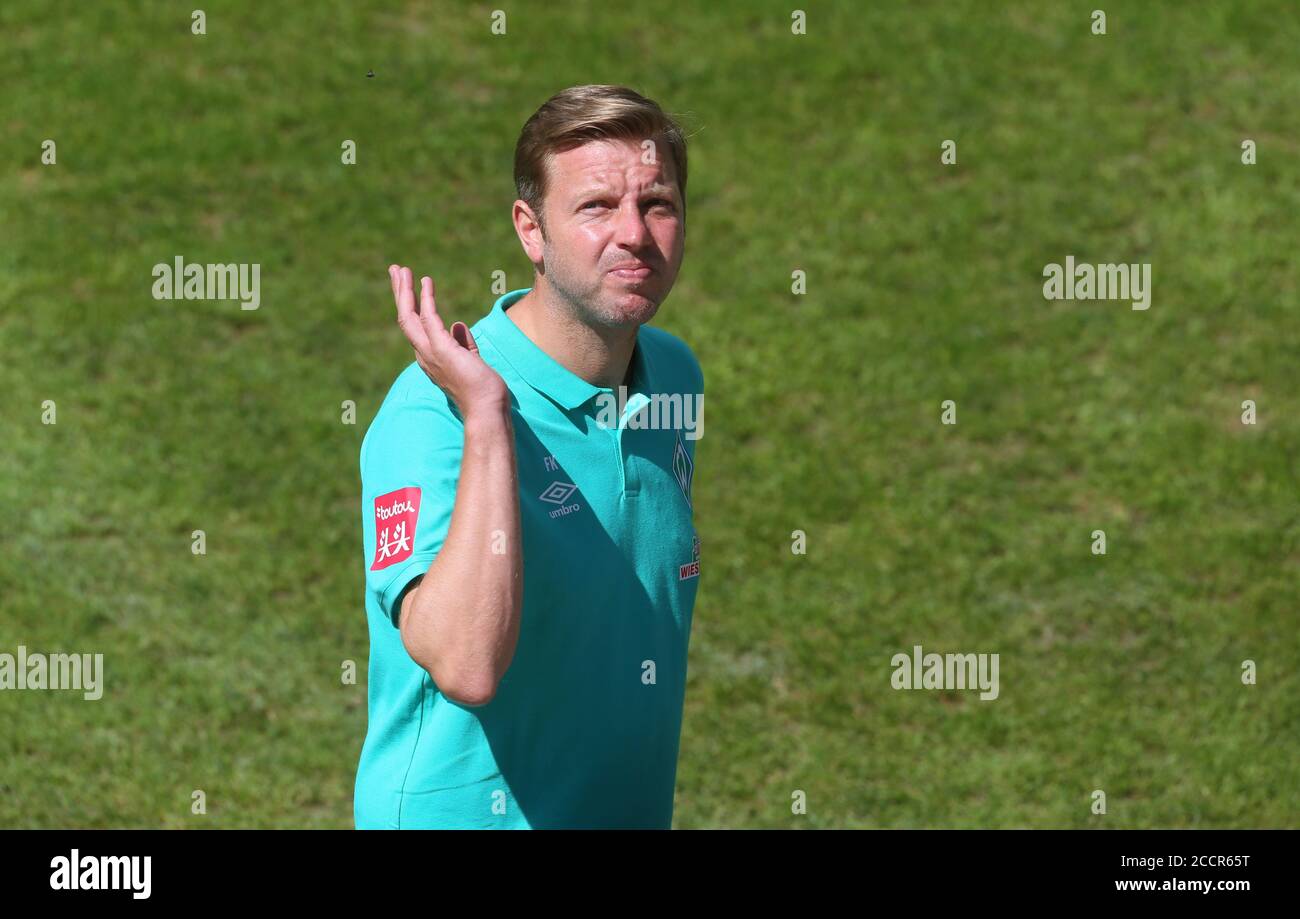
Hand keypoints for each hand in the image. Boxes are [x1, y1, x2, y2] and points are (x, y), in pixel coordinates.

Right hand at [389, 265, 508, 417]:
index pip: (415, 327)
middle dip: (400, 293)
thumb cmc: (481, 390)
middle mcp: (424, 355)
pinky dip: (426, 298)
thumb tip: (458, 324)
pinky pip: (428, 318)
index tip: (410, 285)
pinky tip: (425, 281)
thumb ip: (464, 343)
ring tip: (401, 270)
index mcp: (430, 358)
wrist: (486, 409)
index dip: (412, 305)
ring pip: (408, 317)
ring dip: (404, 291)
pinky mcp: (441, 349)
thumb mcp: (471, 360)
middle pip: (405, 318)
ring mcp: (430, 353)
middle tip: (395, 270)